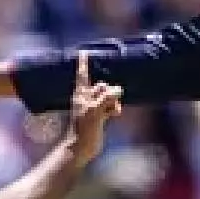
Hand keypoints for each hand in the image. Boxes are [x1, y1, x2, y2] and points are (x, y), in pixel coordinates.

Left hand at [66, 50, 121, 164]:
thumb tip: (118, 90)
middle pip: (102, 86)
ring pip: (108, 96)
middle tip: (108, 104)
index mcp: (81, 93)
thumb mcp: (95, 109)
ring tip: (114, 111)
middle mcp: (86, 98)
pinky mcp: (99, 116)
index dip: (84, 63)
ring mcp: (93, 107)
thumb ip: (106, 97)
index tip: (83, 52)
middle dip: (109, 92)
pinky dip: (114, 108)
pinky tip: (115, 114)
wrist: (81, 146)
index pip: (83, 75)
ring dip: (113, 101)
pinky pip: (110, 106)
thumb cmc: (83, 127)